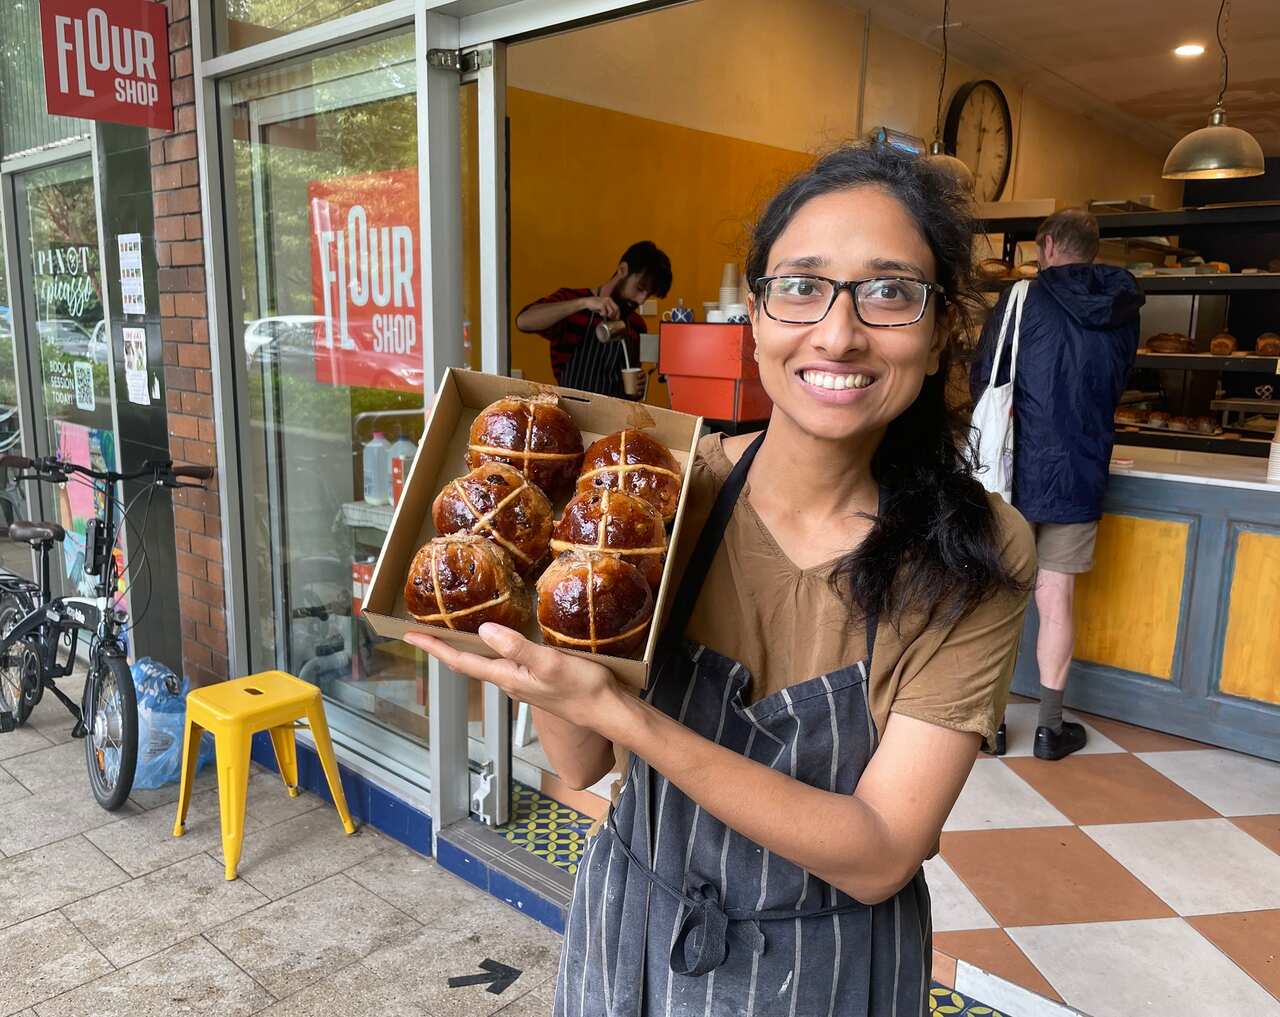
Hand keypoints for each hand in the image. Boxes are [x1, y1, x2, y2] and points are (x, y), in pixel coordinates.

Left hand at [403, 623, 624, 732]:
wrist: (606, 710)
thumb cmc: (581, 688)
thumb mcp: (548, 663)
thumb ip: (516, 648)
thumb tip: (483, 632)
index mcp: (507, 677)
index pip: (462, 662)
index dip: (435, 648)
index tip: (411, 635)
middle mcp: (509, 682)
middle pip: (468, 663)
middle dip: (444, 648)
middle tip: (424, 630)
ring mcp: (522, 683)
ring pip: (486, 663)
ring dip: (466, 649)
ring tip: (452, 632)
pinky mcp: (536, 680)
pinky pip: (504, 662)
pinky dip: (491, 649)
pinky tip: (498, 640)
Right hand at [580, 294, 619, 319]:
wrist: (587, 302)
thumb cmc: (595, 305)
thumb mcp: (603, 306)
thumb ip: (608, 309)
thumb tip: (613, 316)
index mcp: (609, 299)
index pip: (617, 307)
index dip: (618, 313)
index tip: (617, 318)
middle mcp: (608, 299)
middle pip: (616, 309)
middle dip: (615, 315)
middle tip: (612, 319)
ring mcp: (605, 302)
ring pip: (611, 312)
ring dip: (608, 315)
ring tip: (603, 315)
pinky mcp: (602, 305)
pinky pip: (605, 313)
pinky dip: (603, 315)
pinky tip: (600, 313)